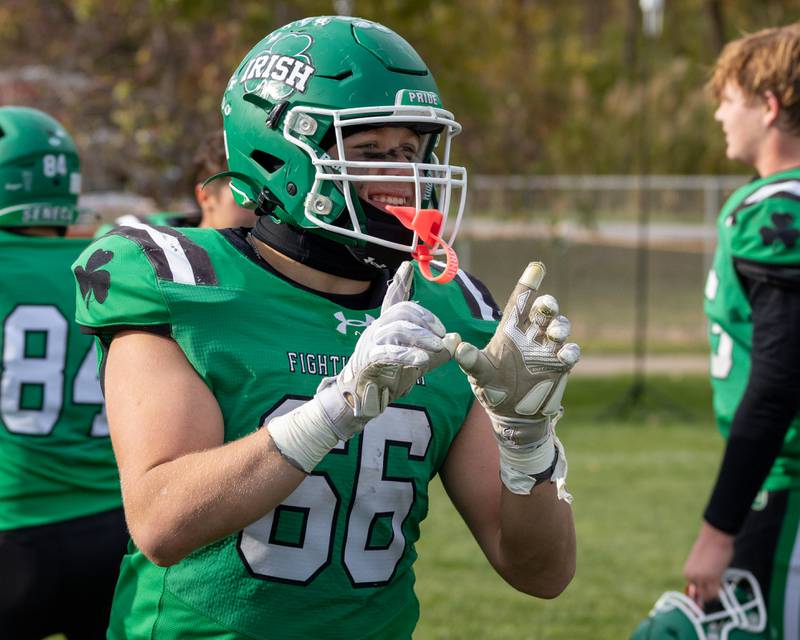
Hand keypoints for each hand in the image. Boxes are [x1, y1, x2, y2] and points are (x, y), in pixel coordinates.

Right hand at [269, 261, 458, 471]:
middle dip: (426, 319)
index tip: (408, 267)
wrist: (359, 401)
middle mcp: (376, 330)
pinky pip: (387, 352)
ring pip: (396, 329)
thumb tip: (456, 340)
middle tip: (442, 334)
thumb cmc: (386, 379)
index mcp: (386, 326)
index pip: (393, 299)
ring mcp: (370, 345)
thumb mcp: (415, 361)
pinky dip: (408, 355)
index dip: (400, 283)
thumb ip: (435, 351)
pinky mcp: (367, 362)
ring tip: (438, 347)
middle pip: (401, 312)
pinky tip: (423, 361)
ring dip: (421, 337)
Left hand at [455, 262, 578, 496]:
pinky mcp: (560, 365)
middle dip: (548, 304)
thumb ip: (470, 360)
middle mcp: (531, 334)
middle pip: (544, 310)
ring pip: (560, 326)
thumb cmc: (492, 389)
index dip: (529, 282)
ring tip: (554, 333)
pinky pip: (571, 351)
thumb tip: (456, 344)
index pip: (520, 301)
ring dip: (560, 326)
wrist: (512, 415)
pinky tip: (564, 355)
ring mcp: (547, 348)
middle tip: (545, 307)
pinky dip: (570, 350)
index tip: (538, 266)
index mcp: (510, 330)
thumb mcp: (479, 375)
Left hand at [683, 521, 734, 604]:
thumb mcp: (700, 563)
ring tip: (718, 581)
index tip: (707, 586)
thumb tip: (702, 585)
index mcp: (687, 572)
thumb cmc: (709, 547)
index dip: (702, 590)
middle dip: (707, 592)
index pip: (693, 590)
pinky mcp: (712, 577)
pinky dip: (717, 592)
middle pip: (699, 594)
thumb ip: (700, 574)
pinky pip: (714, 593)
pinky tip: (721, 584)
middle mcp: (692, 576)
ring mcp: (701, 578)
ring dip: (712, 592)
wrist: (714, 537)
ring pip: (706, 595)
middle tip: (715, 584)